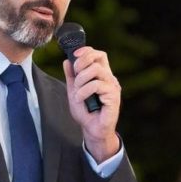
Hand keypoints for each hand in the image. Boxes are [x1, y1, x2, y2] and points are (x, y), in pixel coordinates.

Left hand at [62, 46, 120, 162]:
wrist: (91, 130)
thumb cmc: (85, 112)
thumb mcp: (73, 91)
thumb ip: (71, 76)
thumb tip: (66, 61)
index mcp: (101, 75)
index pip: (98, 54)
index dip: (86, 51)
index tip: (74, 56)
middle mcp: (108, 78)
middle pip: (99, 57)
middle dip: (82, 62)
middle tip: (75, 75)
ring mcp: (112, 86)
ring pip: (96, 69)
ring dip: (81, 79)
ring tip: (77, 91)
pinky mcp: (113, 96)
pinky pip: (97, 85)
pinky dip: (84, 91)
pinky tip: (80, 99)